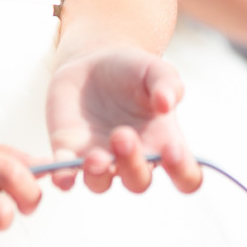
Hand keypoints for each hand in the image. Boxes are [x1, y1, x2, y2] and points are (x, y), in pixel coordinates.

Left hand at [45, 48, 201, 195]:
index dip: (182, 172)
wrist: (92, 62)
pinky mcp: (69, 152)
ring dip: (98, 175)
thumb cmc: (132, 71)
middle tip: (123, 135)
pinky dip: (63, 178)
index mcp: (163, 143)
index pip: (185, 176)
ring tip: (95, 157)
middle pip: (138, 181)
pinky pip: (65, 174)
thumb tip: (167, 103)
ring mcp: (100, 158)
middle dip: (131, 164)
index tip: (172, 152)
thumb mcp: (154, 70)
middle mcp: (133, 159)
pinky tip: (61, 176)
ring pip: (101, 183)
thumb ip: (167, 83)